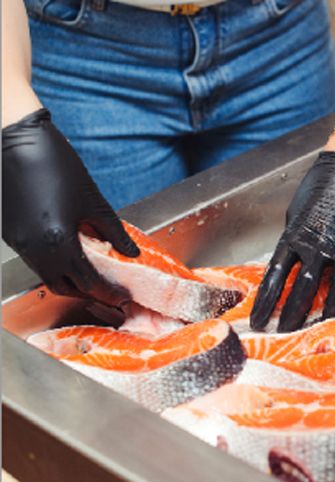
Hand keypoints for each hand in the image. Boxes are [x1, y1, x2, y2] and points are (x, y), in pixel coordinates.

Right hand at [2, 109, 139, 305]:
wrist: (15, 140)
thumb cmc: (55, 164)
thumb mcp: (93, 201)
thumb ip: (114, 232)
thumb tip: (131, 252)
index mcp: (57, 242)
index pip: (87, 281)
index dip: (107, 292)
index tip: (121, 296)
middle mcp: (34, 249)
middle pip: (63, 286)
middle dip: (87, 292)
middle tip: (108, 290)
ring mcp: (18, 243)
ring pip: (47, 275)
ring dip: (69, 278)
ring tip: (92, 274)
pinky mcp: (10, 234)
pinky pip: (35, 260)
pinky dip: (54, 263)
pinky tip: (69, 253)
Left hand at [250, 151, 334, 331]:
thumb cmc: (320, 185)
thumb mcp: (296, 212)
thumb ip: (294, 239)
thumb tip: (291, 261)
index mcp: (295, 235)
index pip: (275, 275)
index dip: (265, 302)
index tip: (258, 321)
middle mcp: (318, 245)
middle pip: (302, 288)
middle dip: (292, 315)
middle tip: (285, 334)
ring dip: (328, 312)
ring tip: (321, 329)